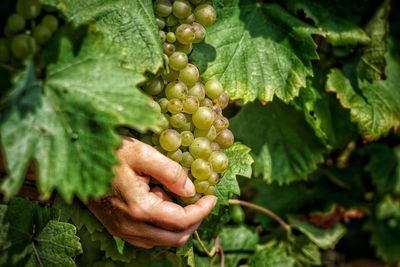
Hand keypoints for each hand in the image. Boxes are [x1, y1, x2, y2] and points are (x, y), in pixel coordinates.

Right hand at [87, 137, 216, 248]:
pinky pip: (148, 236)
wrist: (77, 161)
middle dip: (194, 220)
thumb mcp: (142, 153)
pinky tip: (157, 201)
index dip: (202, 210)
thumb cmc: (109, 153)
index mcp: (140, 208)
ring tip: (171, 195)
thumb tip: (191, 191)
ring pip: (162, 240)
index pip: (182, 221)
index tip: (211, 197)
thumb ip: (170, 172)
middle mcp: (131, 226)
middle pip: (175, 238)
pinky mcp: (117, 228)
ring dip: (177, 223)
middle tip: (200, 200)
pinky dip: (161, 225)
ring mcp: (123, 230)